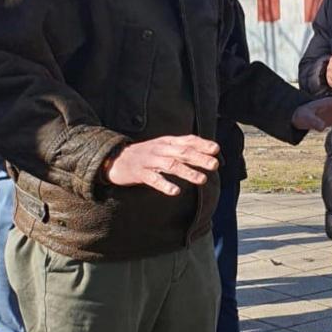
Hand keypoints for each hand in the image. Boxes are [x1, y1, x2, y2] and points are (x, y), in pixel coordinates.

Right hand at [105, 134, 219, 194]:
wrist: (115, 159)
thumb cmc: (146, 155)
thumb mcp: (164, 147)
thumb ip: (182, 148)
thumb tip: (208, 152)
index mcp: (166, 142)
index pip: (187, 140)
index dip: (201, 144)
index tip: (216, 149)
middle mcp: (159, 149)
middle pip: (182, 152)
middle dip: (199, 158)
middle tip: (214, 165)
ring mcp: (149, 161)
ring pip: (170, 165)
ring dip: (187, 172)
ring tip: (202, 180)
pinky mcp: (139, 173)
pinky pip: (153, 179)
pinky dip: (165, 185)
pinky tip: (176, 192)